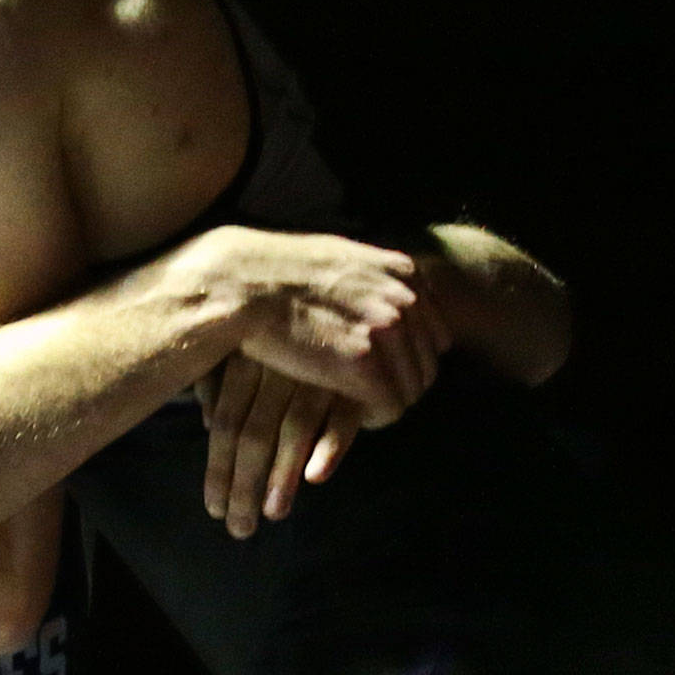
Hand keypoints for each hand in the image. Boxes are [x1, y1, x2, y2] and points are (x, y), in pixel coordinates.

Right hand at [192, 227, 450, 425]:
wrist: (240, 283)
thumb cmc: (276, 272)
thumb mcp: (340, 257)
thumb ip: (374, 279)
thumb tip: (390, 299)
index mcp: (403, 273)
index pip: (434, 334)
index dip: (408, 358)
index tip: (380, 370)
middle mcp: (405, 299)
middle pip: (426, 364)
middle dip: (399, 383)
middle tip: (366, 394)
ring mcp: (387, 331)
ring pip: (412, 390)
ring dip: (386, 402)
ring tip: (356, 403)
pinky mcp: (364, 365)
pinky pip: (390, 408)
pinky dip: (373, 417)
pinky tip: (350, 413)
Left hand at [198, 352, 362, 537]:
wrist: (360, 309)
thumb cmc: (297, 337)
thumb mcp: (254, 349)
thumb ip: (223, 380)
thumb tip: (206, 420)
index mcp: (247, 355)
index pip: (225, 422)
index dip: (218, 468)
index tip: (215, 509)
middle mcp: (280, 362)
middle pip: (253, 432)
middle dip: (244, 485)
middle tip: (240, 528)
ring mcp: (321, 369)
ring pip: (294, 428)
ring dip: (282, 475)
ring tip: (273, 513)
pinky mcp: (362, 378)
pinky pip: (343, 415)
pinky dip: (330, 446)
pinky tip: (316, 477)